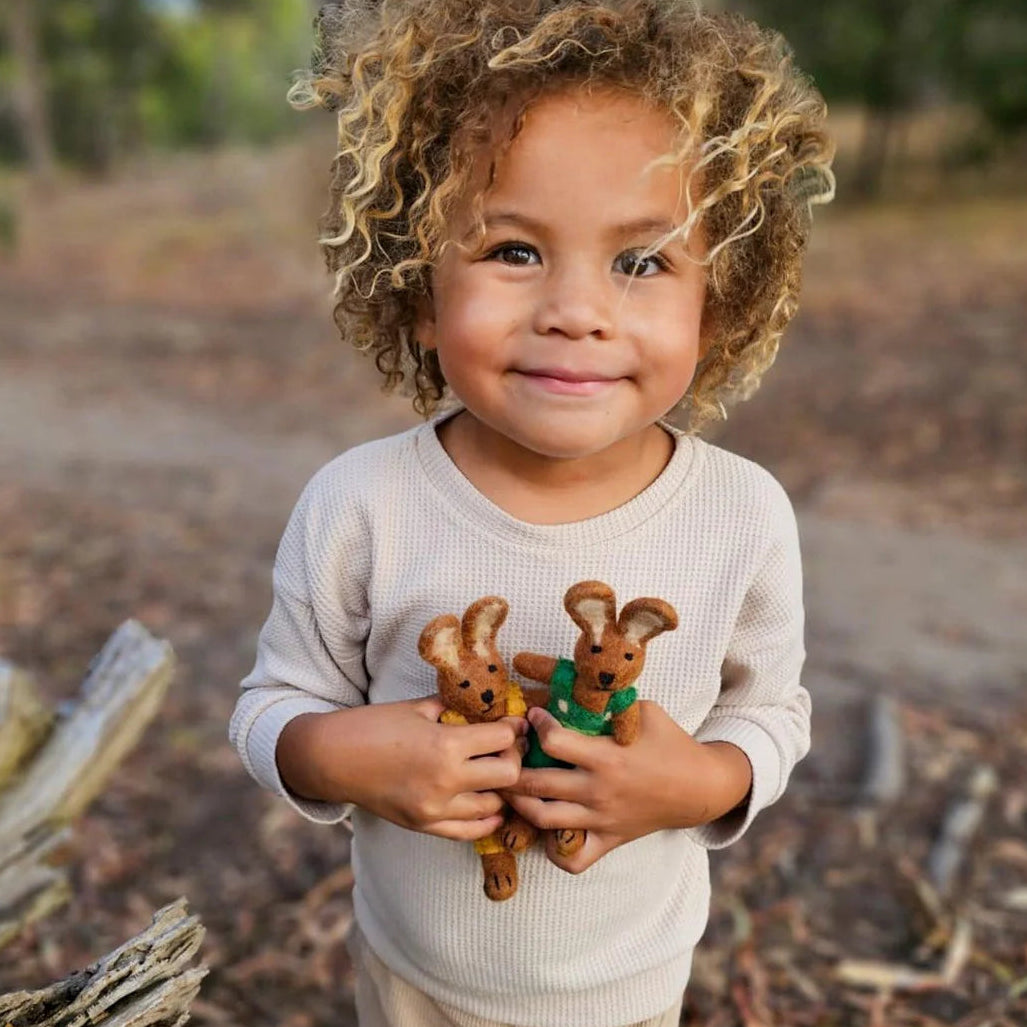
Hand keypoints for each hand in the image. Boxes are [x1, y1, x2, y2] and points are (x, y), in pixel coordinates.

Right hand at [276, 698, 526, 841]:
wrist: (332, 759)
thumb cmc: (373, 726)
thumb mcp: (418, 708)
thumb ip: (455, 710)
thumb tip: (487, 706)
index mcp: (445, 745)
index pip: (502, 739)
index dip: (513, 728)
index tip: (514, 723)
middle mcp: (446, 781)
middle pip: (508, 775)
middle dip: (513, 758)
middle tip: (507, 749)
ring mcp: (435, 809)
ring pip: (493, 806)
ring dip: (500, 789)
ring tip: (496, 774)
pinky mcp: (424, 826)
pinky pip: (469, 831)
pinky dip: (485, 819)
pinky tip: (490, 806)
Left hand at [502, 701, 751, 873]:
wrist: (700, 787)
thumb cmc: (670, 742)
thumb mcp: (644, 711)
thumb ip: (609, 702)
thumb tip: (572, 682)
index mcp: (607, 757)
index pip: (554, 741)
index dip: (537, 723)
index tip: (533, 715)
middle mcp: (599, 791)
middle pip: (535, 783)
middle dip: (511, 766)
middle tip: (506, 753)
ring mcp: (601, 819)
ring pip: (543, 819)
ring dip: (518, 802)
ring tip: (510, 785)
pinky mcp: (608, 840)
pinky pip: (571, 859)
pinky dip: (552, 849)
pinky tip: (545, 827)